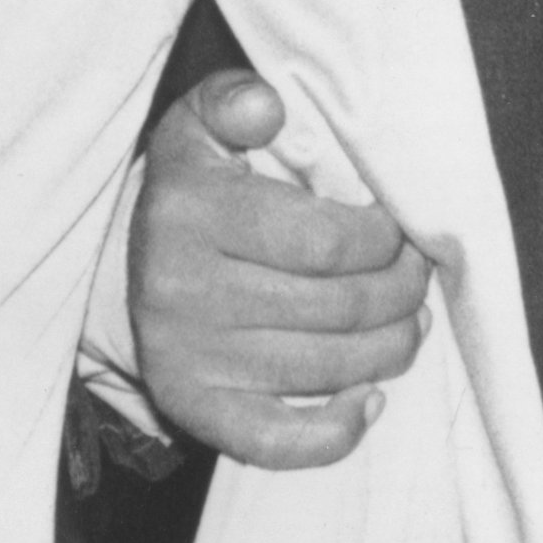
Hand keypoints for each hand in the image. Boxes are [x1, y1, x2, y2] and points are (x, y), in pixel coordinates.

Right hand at [128, 69, 430, 467]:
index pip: (326, 241)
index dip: (384, 238)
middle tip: (417, 271)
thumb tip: (267, 108)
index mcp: (192, 214)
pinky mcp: (195, 410)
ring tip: (410, 319)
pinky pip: (277, 442)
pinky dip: (338, 431)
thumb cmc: (189, 190)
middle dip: (400, 289)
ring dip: (391, 347)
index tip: (400, 225)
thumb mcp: (198, 126)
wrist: (125, 267)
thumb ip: (234, 101)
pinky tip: (371, 398)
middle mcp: (184, 292)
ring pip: (326, 368)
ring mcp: (189, 359)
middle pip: (338, 307)